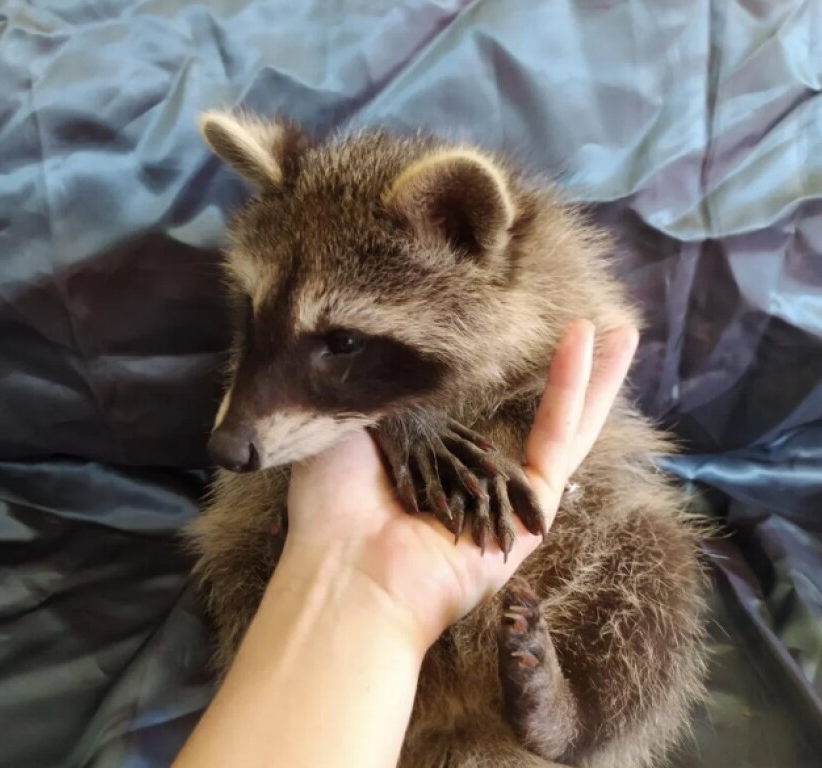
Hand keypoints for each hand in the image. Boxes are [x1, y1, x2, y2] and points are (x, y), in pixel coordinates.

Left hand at [284, 320, 638, 648]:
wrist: (347, 570)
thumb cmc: (332, 508)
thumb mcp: (345, 428)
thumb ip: (379, 393)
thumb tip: (391, 348)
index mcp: (426, 466)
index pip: (470, 416)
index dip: (491, 377)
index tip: (503, 333)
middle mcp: (469, 484)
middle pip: (527, 419)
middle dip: (564, 376)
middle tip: (591, 325)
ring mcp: (505, 501)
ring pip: (562, 429)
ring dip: (590, 376)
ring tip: (620, 329)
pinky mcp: (531, 517)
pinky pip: (559, 444)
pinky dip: (575, 393)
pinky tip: (594, 348)